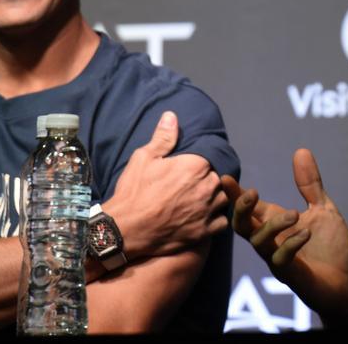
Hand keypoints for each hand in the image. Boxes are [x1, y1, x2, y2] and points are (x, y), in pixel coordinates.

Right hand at [103, 111, 228, 259]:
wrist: (125, 229)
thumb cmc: (134, 191)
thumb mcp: (144, 158)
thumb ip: (163, 137)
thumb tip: (172, 115)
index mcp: (196, 165)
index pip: (211, 157)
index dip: (201, 164)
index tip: (191, 170)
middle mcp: (207, 187)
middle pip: (217, 178)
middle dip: (207, 181)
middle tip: (190, 187)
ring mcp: (208, 210)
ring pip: (222, 200)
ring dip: (214, 199)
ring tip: (199, 201)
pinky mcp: (205, 232)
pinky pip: (222, 222)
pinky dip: (215, 220)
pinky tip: (202, 218)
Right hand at [222, 148, 347, 317]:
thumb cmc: (331, 248)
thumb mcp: (323, 209)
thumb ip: (310, 184)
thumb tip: (300, 150)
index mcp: (275, 224)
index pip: (248, 208)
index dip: (235, 194)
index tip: (225, 177)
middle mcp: (271, 242)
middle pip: (241, 226)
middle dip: (240, 209)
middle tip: (253, 193)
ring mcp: (278, 259)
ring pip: (258, 242)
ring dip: (273, 225)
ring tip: (295, 214)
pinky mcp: (290, 275)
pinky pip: (279, 260)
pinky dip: (290, 244)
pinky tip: (306, 232)